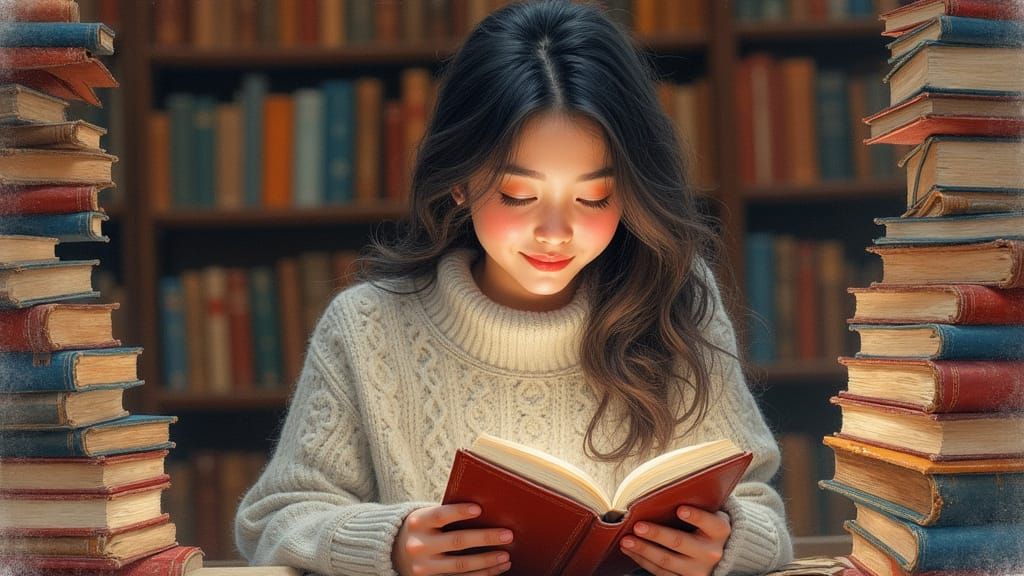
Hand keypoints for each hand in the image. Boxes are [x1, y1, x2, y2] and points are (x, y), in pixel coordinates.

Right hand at [392, 503, 513, 575]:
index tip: (479, 509)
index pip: (440, 515)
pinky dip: (481, 574)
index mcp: (418, 522)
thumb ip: (448, 514)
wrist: (393, 552)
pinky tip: (497, 568)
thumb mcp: (427, 516)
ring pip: (461, 565)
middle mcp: (418, 545)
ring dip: (487, 561)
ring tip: (506, 556)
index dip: (459, 512)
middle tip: (508, 535)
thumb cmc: (422, 527)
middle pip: (456, 542)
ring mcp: (423, 567)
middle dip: (485, 538)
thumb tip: (486, 512)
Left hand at [619, 505, 730, 575]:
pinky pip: (661, 573)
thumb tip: (661, 493)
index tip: (680, 510)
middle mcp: (711, 552)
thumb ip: (696, 504)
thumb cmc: (708, 526)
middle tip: (638, 526)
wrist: (722, 554)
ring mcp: (698, 570)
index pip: (709, 522)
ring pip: (667, 561)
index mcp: (720, 531)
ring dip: (643, 550)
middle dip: (657, 534)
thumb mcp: (710, 514)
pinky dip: (642, 561)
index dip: (696, 517)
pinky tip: (630, 550)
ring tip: (626, 540)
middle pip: (680, 542)